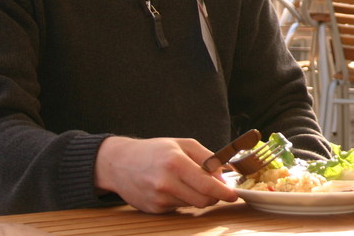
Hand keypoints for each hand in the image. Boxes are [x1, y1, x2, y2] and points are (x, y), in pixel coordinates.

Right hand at [94, 136, 238, 213]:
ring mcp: (159, 199)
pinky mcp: (154, 209)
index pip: (207, 185)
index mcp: (175, 163)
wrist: (119, 164)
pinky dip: (183, 199)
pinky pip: (179, 207)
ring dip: (198, 196)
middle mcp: (166, 183)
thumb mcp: (183, 144)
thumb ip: (207, 158)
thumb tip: (223, 175)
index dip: (224, 192)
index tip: (234, 195)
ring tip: (188, 181)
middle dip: (215, 196)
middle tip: (216, 187)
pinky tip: (174, 187)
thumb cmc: (154, 151)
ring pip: (192, 204)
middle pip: (203, 200)